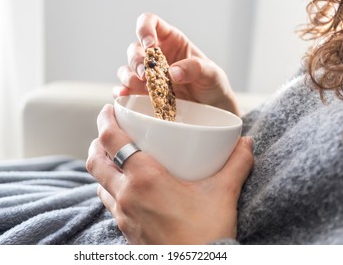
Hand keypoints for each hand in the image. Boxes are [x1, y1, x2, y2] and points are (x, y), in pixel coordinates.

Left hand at [86, 105, 253, 243]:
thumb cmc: (207, 232)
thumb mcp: (224, 193)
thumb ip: (237, 163)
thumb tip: (246, 142)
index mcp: (145, 178)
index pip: (111, 140)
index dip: (105, 121)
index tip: (109, 110)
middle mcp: (126, 195)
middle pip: (96, 161)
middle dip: (98, 143)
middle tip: (108, 133)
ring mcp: (123, 215)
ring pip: (99, 183)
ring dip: (102, 166)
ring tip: (115, 158)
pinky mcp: (126, 231)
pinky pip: (109, 203)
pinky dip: (110, 188)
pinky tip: (127, 188)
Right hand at [115, 13, 239, 114]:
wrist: (212, 109)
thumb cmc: (212, 85)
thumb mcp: (212, 74)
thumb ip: (196, 69)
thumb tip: (172, 72)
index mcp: (171, 41)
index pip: (150, 23)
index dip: (145, 29)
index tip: (149, 44)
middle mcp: (156, 55)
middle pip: (135, 49)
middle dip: (137, 60)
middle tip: (146, 74)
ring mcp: (148, 75)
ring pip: (127, 68)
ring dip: (129, 76)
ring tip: (142, 85)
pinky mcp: (143, 93)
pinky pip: (125, 89)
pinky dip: (122, 91)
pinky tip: (125, 95)